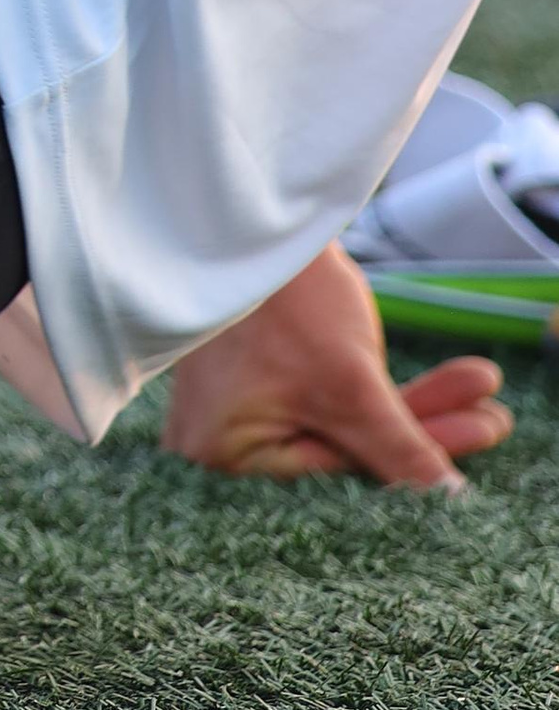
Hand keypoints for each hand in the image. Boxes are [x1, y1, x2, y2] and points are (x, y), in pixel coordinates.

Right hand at [163, 241, 513, 485]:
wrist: (247, 213)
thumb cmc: (281, 298)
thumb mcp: (350, 381)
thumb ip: (397, 447)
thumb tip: (445, 497)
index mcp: (223, 451)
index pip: (334, 472)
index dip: (411, 459)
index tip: (476, 434)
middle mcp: (219, 435)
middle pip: (339, 445)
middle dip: (419, 424)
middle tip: (490, 416)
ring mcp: (232, 401)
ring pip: (338, 417)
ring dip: (410, 402)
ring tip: (476, 381)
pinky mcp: (250, 372)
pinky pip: (325, 395)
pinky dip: (376, 384)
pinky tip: (440, 379)